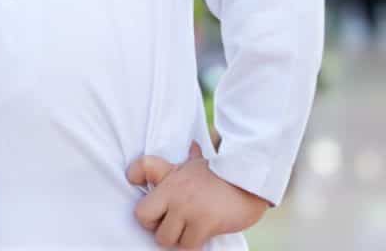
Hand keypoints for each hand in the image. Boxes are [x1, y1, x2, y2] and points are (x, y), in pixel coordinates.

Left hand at [126, 142, 269, 249]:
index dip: (134, 174)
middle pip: (143, 216)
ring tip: (189, 229)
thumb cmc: (224, 175)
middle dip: (155, 225)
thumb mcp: (202, 164)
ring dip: (176, 238)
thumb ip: (191, 158)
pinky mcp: (203, 223)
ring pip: (165, 238)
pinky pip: (187, 245)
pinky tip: (203, 234)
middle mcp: (175, 190)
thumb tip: (192, 146)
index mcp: (172, 173)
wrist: (251, 181)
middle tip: (170, 223)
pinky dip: (194, 244)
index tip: (137, 181)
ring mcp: (187, 207)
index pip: (141, 166)